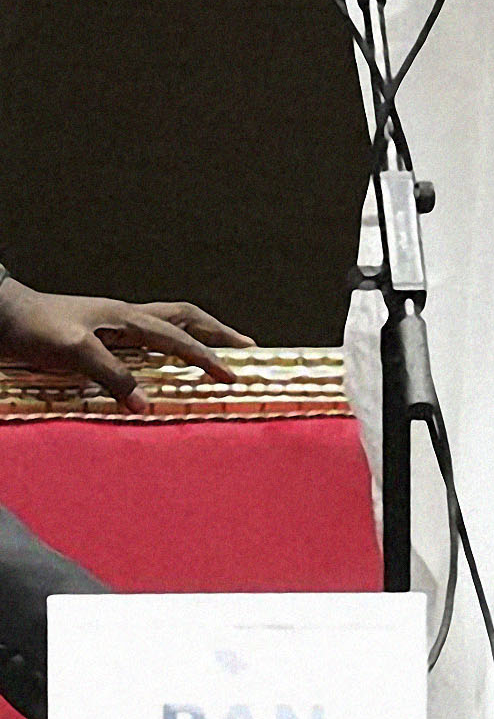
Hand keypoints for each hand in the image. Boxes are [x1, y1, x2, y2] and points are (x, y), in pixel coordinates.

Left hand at [0, 275, 253, 405]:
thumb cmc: (36, 328)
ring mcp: (112, 323)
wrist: (1, 314)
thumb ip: (113, 375)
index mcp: (128, 317)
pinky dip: (165, 345)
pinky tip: (162, 358)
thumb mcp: (75, 352)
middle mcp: (126, 317)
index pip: (180, 338)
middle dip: (217, 333)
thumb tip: (145, 403)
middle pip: (185, 318)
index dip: (208, 358)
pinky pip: (144, 337)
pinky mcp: (97, 334)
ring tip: (215, 347)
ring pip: (167, 323)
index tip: (233, 376)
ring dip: (195, 334)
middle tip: (245, 346)